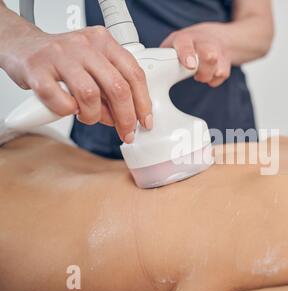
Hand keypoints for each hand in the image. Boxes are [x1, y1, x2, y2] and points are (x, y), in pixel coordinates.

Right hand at [0, 26, 151, 142]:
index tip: (145, 122)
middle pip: (117, 87)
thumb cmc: (63, 60)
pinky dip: (67, 112)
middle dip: (125, 117)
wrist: (21, 46)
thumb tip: (131, 117)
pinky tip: (67, 108)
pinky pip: (61, 102)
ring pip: (90, 96)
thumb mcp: (95, 64)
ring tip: (88, 116)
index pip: (134, 74)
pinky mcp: (37, 69)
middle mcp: (84, 45)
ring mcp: (60, 56)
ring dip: (93, 116)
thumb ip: (112, 86)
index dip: (143, 102)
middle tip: (125, 132)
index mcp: (104, 41)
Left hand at [161, 24, 231, 87]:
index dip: (188, 55)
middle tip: (196, 74)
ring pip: (217, 69)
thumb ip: (163, 56)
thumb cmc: (187, 44)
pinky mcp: (226, 62)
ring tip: (200, 74)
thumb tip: (152, 72)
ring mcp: (217, 52)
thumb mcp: (172, 44)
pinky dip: (214, 79)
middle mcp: (204, 43)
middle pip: (209, 56)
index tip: (189, 65)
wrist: (214, 36)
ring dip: (207, 76)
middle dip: (204, 69)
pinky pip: (222, 75)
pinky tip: (208, 74)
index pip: (187, 45)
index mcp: (186, 38)